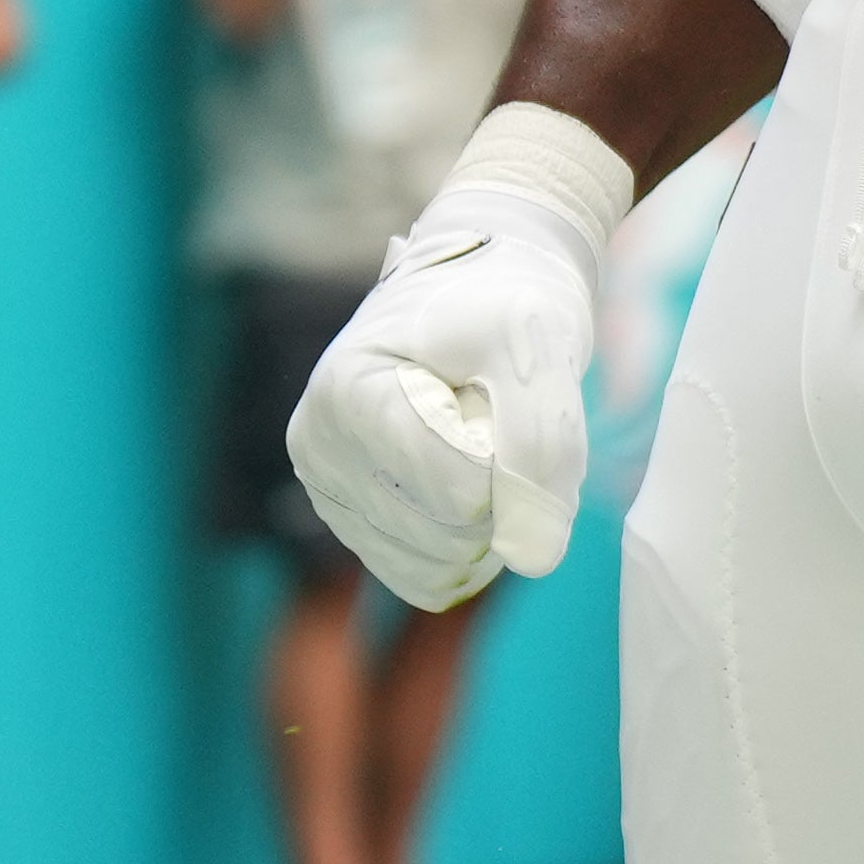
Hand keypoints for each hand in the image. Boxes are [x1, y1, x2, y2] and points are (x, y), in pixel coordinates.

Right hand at [290, 173, 604, 611]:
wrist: (483, 286)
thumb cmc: (504, 301)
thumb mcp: (538, 344)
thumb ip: (544, 444)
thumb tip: (537, 558)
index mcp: (346, 393)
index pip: (460, 487)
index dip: (516, 451)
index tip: (505, 383)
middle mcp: (319, 446)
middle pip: (450, 530)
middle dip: (503, 480)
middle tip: (496, 405)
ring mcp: (331, 489)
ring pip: (441, 562)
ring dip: (491, 510)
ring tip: (479, 431)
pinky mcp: (356, 522)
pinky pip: (425, 578)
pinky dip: (471, 544)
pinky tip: (472, 479)